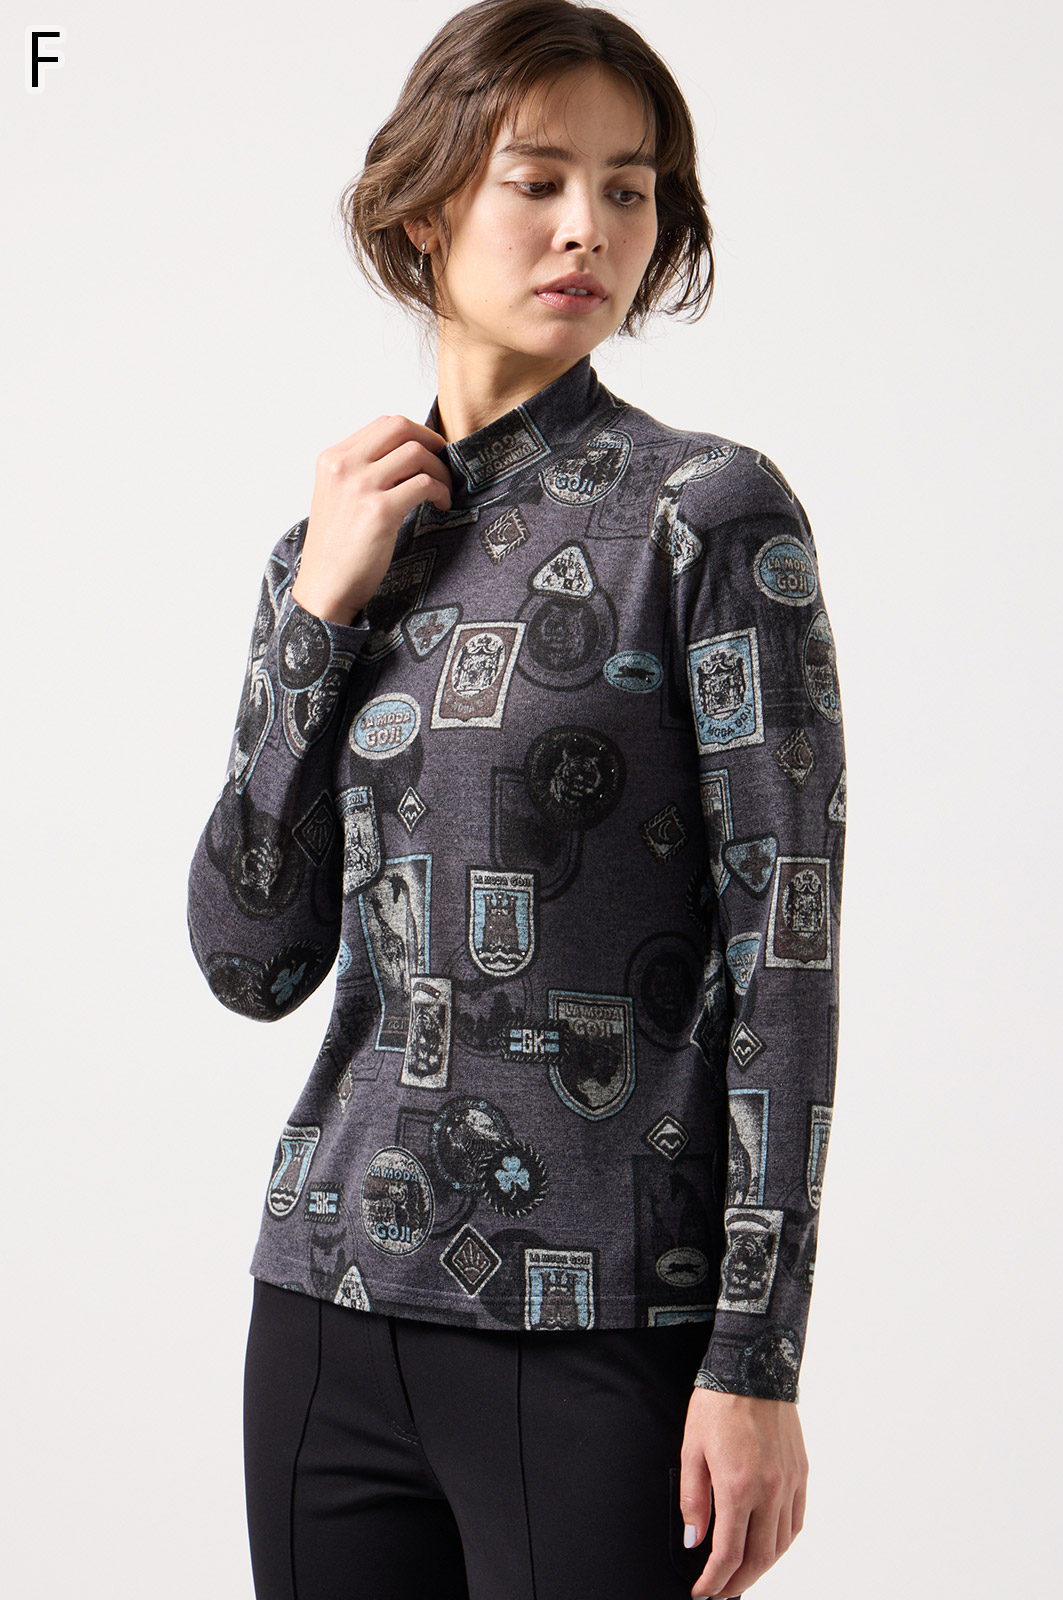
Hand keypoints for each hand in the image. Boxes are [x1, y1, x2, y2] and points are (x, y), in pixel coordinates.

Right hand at [291, 414, 452, 624]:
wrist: (325, 586)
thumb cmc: (337, 546)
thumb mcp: (338, 495)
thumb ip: (362, 470)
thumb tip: (407, 454)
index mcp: (332, 458)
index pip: (383, 424)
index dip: (415, 433)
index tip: (430, 451)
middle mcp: (344, 466)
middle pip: (401, 427)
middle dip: (431, 442)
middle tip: (444, 463)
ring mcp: (361, 486)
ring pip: (417, 454)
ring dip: (440, 470)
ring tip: (443, 492)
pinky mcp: (379, 511)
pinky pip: (424, 484)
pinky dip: (440, 491)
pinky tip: (440, 505)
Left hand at [679, 1388, 807, 1597]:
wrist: (753, 1367)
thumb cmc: (718, 1404)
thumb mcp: (691, 1449)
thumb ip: (694, 1499)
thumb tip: (695, 1540)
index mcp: (738, 1486)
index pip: (728, 1554)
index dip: (714, 1581)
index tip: (703, 1592)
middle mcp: (769, 1490)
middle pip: (758, 1559)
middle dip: (737, 1584)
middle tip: (721, 1592)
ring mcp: (789, 1483)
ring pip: (780, 1546)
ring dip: (761, 1569)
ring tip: (742, 1575)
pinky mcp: (801, 1473)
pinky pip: (796, 1522)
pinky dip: (782, 1544)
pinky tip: (768, 1547)